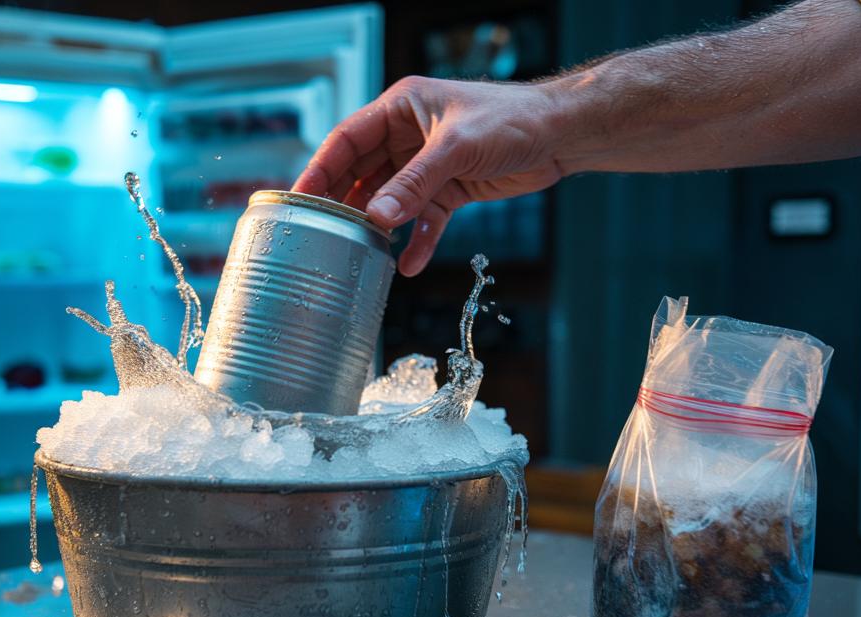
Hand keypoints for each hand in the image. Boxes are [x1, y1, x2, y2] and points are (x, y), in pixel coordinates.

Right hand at [293, 76, 562, 275]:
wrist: (562, 133)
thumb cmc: (512, 118)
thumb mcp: (456, 149)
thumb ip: (414, 184)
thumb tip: (376, 217)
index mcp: (401, 108)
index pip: (347, 139)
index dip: (321, 168)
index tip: (299, 198)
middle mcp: (408, 134)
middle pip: (363, 172)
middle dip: (345, 203)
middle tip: (323, 234)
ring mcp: (428, 164)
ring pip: (391, 199)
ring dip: (379, 226)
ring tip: (360, 254)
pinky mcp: (450, 189)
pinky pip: (424, 219)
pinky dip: (416, 241)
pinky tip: (407, 265)